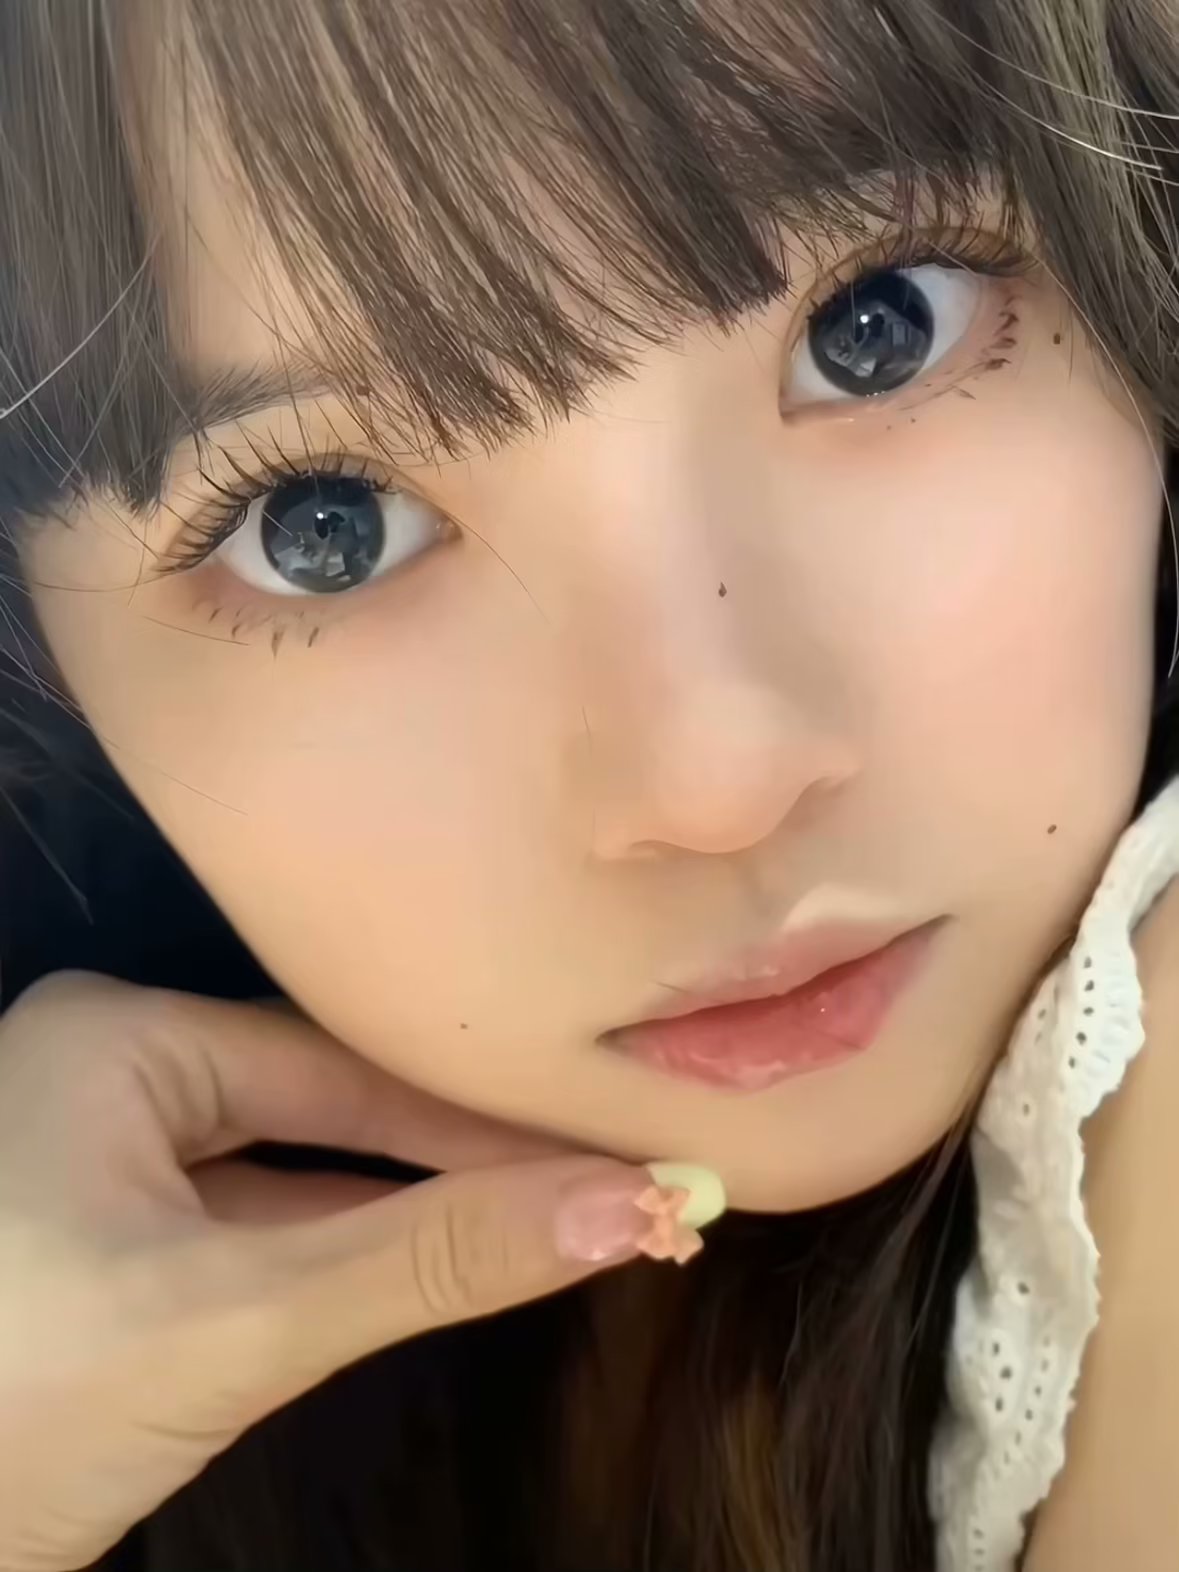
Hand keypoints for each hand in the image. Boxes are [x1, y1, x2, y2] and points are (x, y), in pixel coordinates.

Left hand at [0, 972, 723, 1571]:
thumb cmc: (17, 1400)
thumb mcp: (233, 1323)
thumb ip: (428, 1261)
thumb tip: (636, 1206)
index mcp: (120, 1038)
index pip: (346, 1066)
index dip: (486, 1120)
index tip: (620, 1148)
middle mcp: (112, 1077)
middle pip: (328, 1115)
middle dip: (458, 1169)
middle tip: (611, 1188)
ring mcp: (106, 1169)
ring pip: (297, 1183)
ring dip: (410, 1219)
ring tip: (562, 1221)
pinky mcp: (110, 1258)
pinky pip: (257, 1238)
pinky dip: (344, 1263)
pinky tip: (444, 1267)